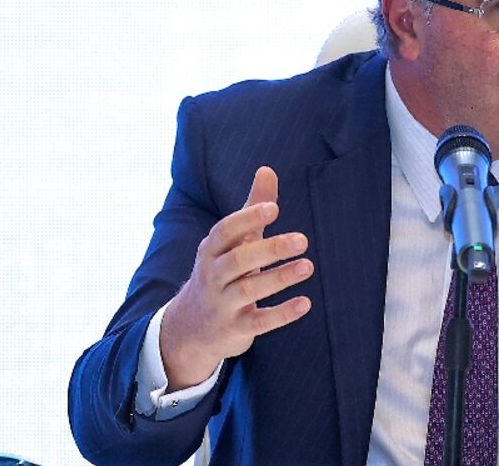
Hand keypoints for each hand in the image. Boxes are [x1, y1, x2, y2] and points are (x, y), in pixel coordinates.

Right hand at [160, 166, 313, 389]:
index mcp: (212, 250)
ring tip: (307, 266)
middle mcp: (214, 276)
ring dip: (279, 278)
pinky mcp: (236, 329)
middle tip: (302, 239)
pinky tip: (304, 304)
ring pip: (249, 290)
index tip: (273, 208)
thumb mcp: (232, 242)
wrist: (191, 328)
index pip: (225, 231)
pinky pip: (259, 321)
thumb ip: (252, 209)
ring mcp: (223, 304)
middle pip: (238, 260)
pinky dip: (281, 313)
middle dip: (269, 249)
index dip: (247, 219)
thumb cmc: (221, 273)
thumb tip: (267, 169)